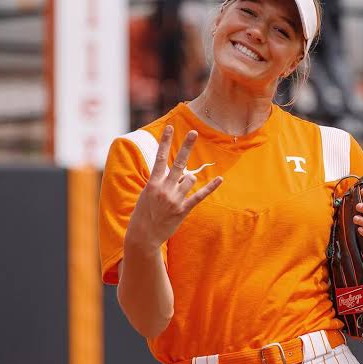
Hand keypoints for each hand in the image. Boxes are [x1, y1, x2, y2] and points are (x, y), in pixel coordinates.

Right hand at [125, 125, 222, 253]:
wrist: (143, 236)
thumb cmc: (144, 214)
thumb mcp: (146, 194)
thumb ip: (160, 181)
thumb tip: (177, 172)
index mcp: (153, 183)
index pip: (160, 158)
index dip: (165, 142)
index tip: (170, 127)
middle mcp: (164, 188)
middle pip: (178, 163)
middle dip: (186, 146)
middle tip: (194, 132)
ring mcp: (174, 199)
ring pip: (189, 179)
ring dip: (188, 180)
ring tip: (178, 191)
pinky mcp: (183, 209)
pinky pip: (199, 195)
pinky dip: (210, 187)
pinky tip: (219, 179)